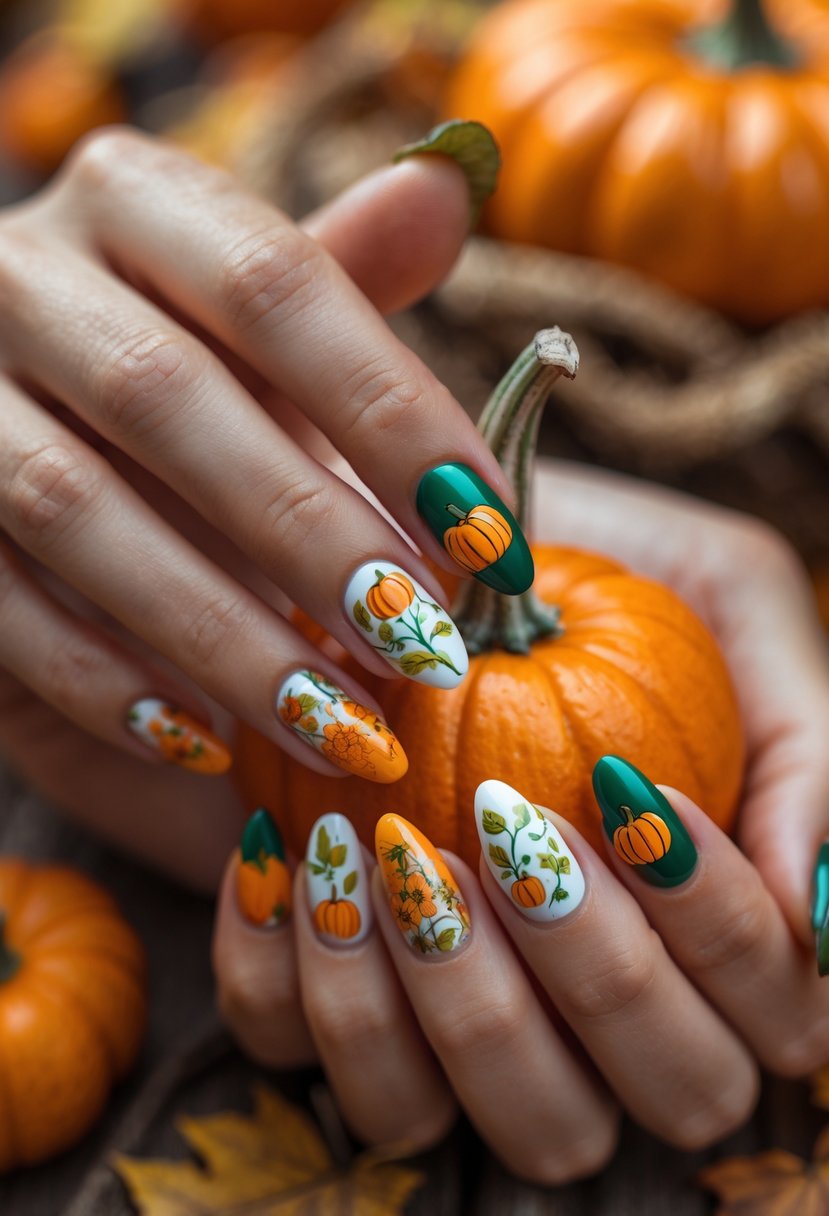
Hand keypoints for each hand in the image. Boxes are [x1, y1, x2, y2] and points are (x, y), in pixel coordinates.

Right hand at [0, 124, 507, 883]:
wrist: (26, 415)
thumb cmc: (187, 365)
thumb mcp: (260, 319)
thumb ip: (343, 272)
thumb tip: (449, 187)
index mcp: (132, 203)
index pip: (276, 287)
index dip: (393, 417)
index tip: (494, 543)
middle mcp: (19, 275)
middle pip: (170, 400)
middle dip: (312, 537)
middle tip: (424, 649)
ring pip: (75, 511)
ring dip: (222, 634)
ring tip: (343, 725)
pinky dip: (107, 682)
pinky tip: (207, 739)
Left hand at [214, 468, 828, 1183]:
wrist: (399, 522)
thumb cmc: (579, 562)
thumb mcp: (722, 596)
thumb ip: (801, 747)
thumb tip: (819, 918)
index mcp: (704, 924)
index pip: (767, 1013)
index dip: (717, 929)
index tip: (630, 795)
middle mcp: (586, 1000)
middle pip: (649, 1100)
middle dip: (593, 976)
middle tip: (516, 829)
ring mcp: (445, 1007)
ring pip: (466, 1118)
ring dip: (442, 999)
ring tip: (394, 847)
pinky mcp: (316, 980)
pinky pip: (293, 1050)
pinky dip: (296, 971)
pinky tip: (299, 848)